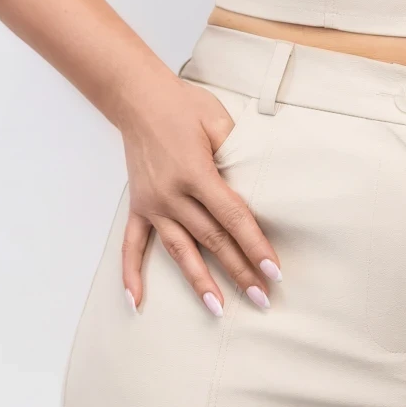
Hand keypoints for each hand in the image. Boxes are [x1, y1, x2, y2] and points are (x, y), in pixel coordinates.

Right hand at [118, 78, 282, 317]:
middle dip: (239, 271)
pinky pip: (133, 245)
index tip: (273, 271)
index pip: (233, 217)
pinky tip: (137, 301)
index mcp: (196, 173)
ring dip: (199, 281)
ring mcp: (152, 203)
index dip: (255, 245)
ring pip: (179, 251)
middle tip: (261, 298)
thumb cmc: (183, 105)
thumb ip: (237, 154)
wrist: (138, 97)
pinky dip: (132, 274)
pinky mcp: (137, 206)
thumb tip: (258, 186)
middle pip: (212, 240)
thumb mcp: (218, 120)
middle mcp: (172, 194)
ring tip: (218, 309)